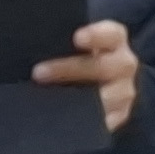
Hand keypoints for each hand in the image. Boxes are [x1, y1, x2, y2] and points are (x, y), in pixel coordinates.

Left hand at [32, 20, 139, 136]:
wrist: (96, 82)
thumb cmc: (77, 55)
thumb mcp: (74, 44)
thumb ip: (61, 42)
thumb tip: (30, 45)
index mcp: (115, 39)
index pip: (112, 34)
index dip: (96, 35)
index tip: (75, 38)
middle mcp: (124, 64)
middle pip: (105, 67)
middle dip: (70, 69)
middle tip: (38, 72)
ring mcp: (124, 91)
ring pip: (107, 97)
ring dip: (75, 98)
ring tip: (44, 99)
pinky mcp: (120, 115)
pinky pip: (104, 119)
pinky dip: (85, 119)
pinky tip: (62, 116)